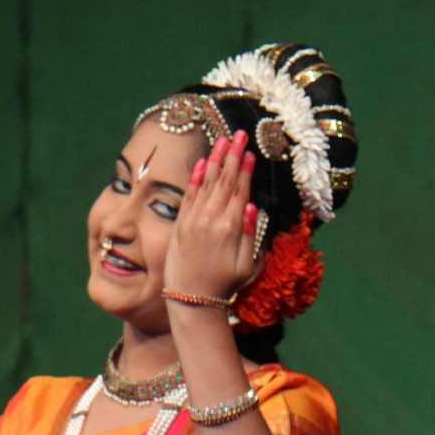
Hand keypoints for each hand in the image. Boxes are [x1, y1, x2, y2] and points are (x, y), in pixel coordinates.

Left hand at [163, 130, 259, 301]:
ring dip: (214, 159)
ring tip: (221, 139)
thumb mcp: (246, 266)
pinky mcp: (180, 225)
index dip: (245, 169)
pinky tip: (201, 162)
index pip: (240, 190)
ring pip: (206, 182)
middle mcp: (211, 219)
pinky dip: (195, 177)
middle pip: (224, 180)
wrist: (191, 300)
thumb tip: (254, 207)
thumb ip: (251, 235)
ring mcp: (194, 220)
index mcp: (231, 228)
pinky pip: (189, 195)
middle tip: (238, 133)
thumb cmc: (224, 287)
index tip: (250, 151)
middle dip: (232, 155)